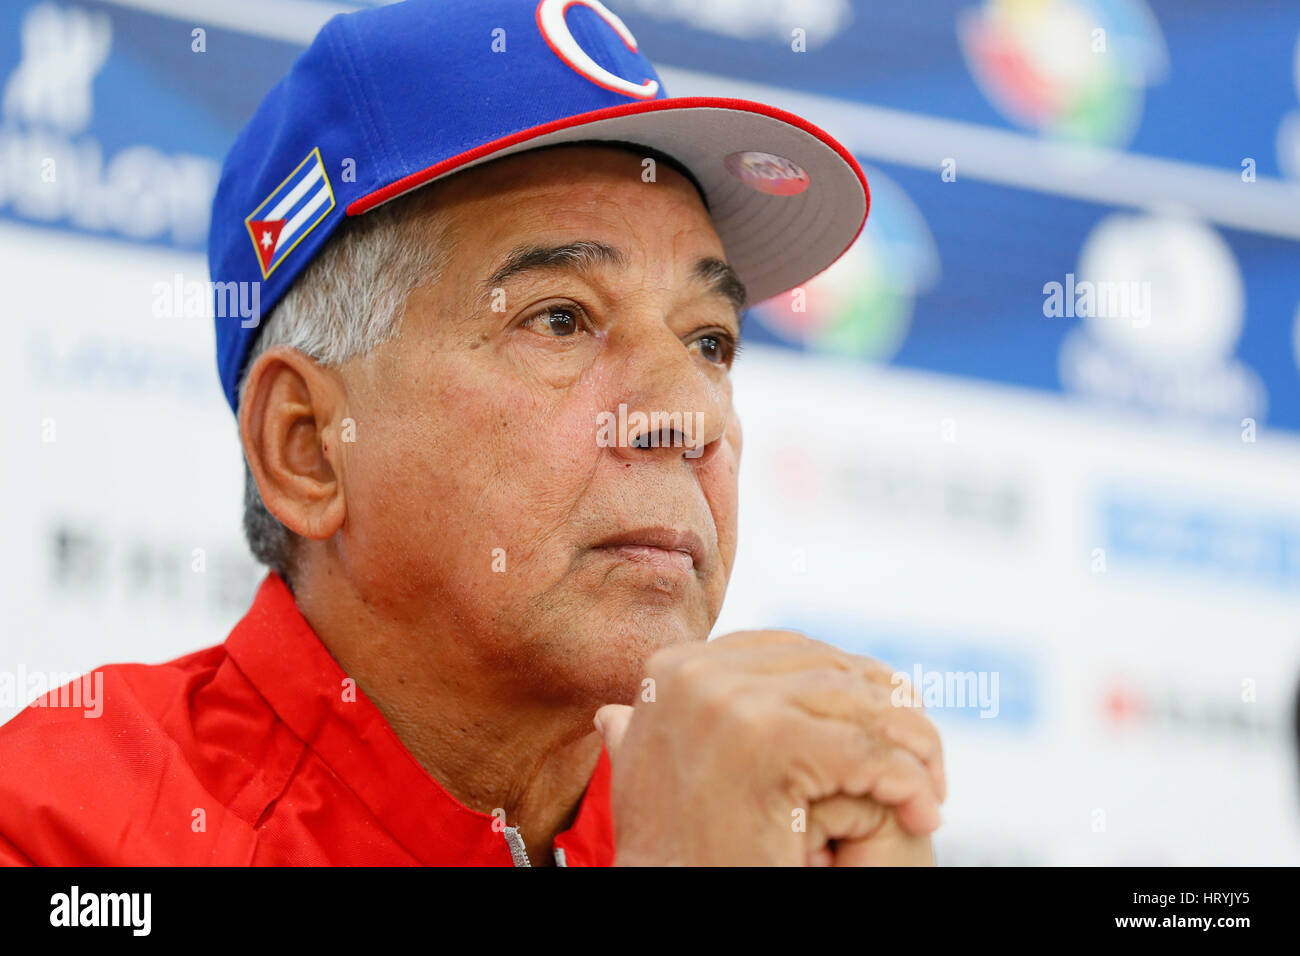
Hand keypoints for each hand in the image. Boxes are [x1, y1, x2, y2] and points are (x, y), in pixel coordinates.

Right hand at [595, 629, 944, 865]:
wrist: (670, 902)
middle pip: (833, 669)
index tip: (882, 733)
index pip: (792, 653)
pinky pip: (871, 752)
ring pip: (862, 706)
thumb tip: (617, 715)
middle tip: (921, 768)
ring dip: (912, 749)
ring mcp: (730, 703)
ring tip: (927, 794)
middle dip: (888, 716)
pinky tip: (921, 812)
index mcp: (674, 671)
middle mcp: (697, 673)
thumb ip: (652, 735)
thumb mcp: (651, 783)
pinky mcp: (768, 743)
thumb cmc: (670, 857)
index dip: (849, 689)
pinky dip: (910, 782)